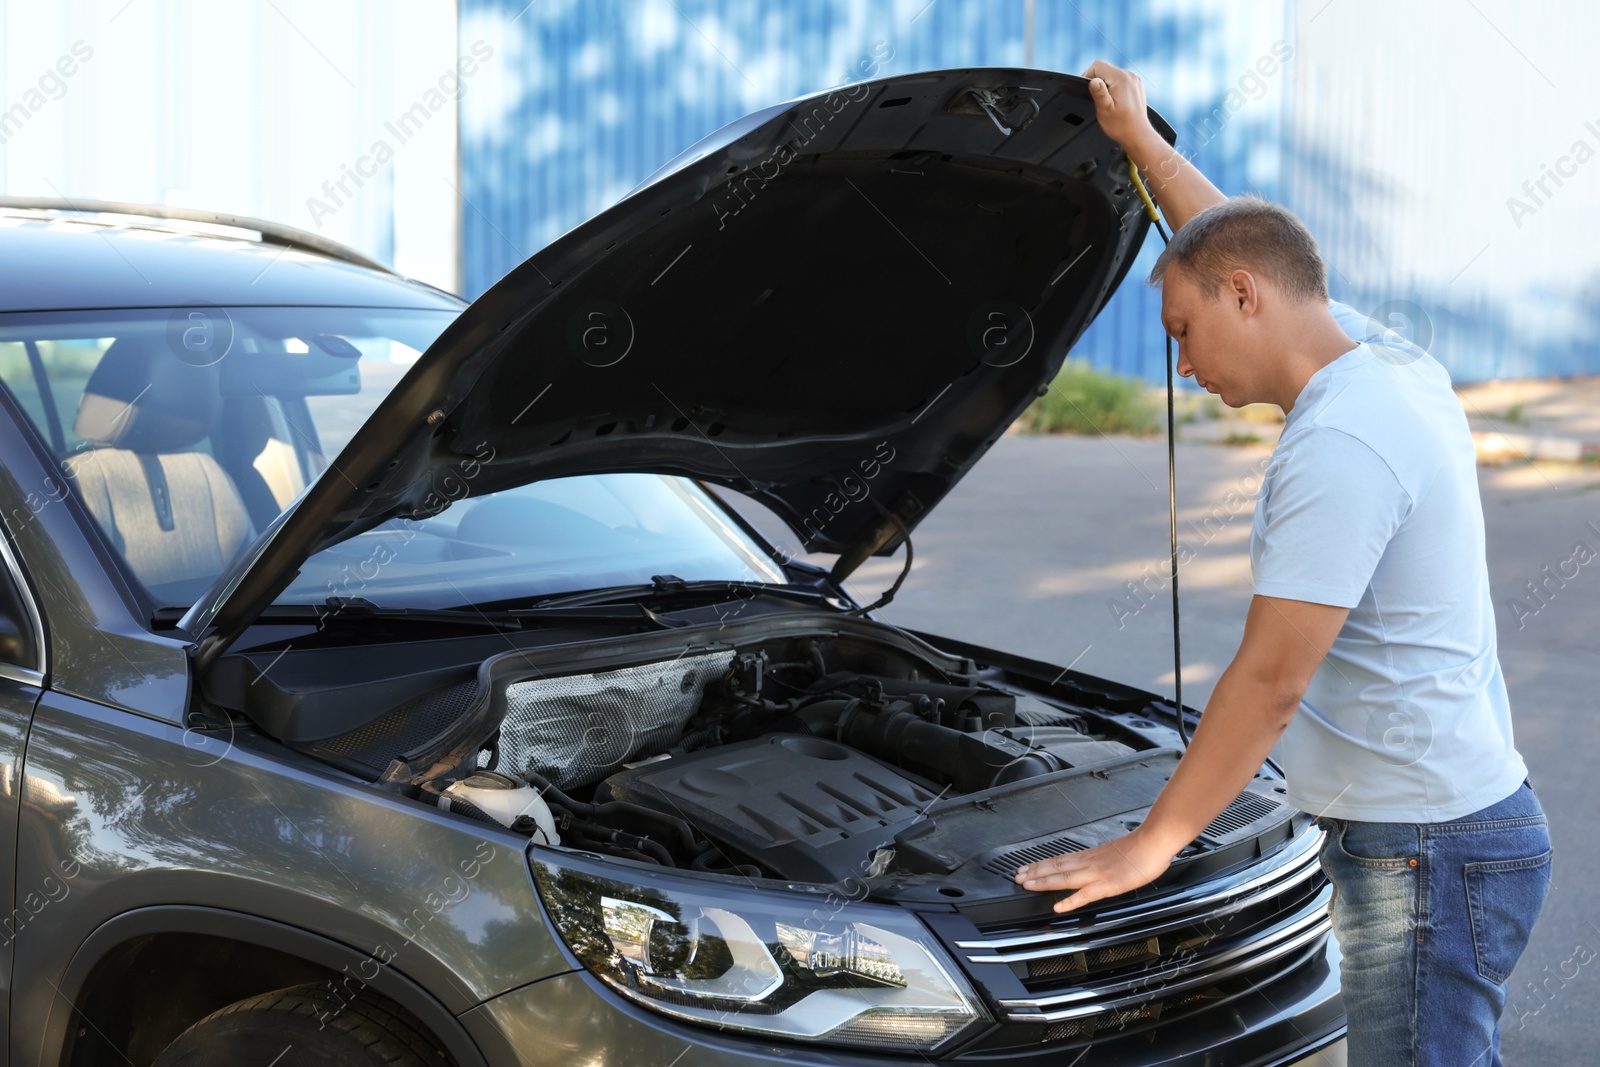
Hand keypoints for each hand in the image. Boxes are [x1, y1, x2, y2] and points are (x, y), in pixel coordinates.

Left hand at [1014, 828, 1175, 913]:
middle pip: (1056, 867)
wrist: (1155, 841)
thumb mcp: (1115, 853)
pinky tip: (1059, 906)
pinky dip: (1070, 900)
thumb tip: (1096, 865)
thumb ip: (1103, 860)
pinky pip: (1085, 894)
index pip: (1060, 860)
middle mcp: (1089, 862)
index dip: (1042, 865)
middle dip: (1035, 873)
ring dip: (1043, 882)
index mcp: (1091, 856)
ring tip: (1027, 885)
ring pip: (1064, 878)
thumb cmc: (1141, 847)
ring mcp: (1097, 873)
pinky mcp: (1108, 884)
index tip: (1027, 868)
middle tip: (1017, 877)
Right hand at [1080, 59, 1157, 152]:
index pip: (1097, 65)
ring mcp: (1134, 79)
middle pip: (1105, 68)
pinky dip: (1114, 86)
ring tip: (1107, 101)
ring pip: (1112, 73)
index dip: (1088, 76)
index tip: (1088, 90)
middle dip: (1097, 80)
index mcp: (1121, 79)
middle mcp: (1129, 75)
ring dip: (1106, 84)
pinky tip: (1115, 101)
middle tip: (1098, 99)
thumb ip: (1098, 93)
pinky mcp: (1136, 84)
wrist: (1137, 134)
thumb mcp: (1104, 110)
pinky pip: (1120, 79)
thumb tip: (1092, 81)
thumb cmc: (1121, 125)